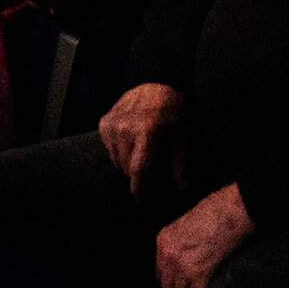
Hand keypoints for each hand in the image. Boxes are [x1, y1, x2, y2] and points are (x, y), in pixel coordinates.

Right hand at [97, 82, 185, 197]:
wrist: (159, 84)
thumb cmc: (175, 113)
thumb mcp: (184, 137)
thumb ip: (181, 166)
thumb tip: (183, 191)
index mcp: (148, 131)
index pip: (139, 170)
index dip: (140, 190)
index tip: (143, 203)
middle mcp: (125, 127)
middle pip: (127, 168)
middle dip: (140, 175)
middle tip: (153, 169)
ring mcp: (112, 124)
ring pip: (116, 161)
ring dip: (128, 163)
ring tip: (143, 152)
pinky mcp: (104, 123)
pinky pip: (109, 150)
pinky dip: (120, 151)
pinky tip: (132, 141)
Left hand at [155, 184, 253, 287]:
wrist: (233, 209)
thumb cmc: (216, 211)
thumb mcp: (186, 224)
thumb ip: (179, 243)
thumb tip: (186, 261)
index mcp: (163, 240)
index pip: (160, 272)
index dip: (172, 281)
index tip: (182, 285)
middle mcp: (168, 254)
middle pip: (167, 287)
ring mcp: (182, 265)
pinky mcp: (200, 272)